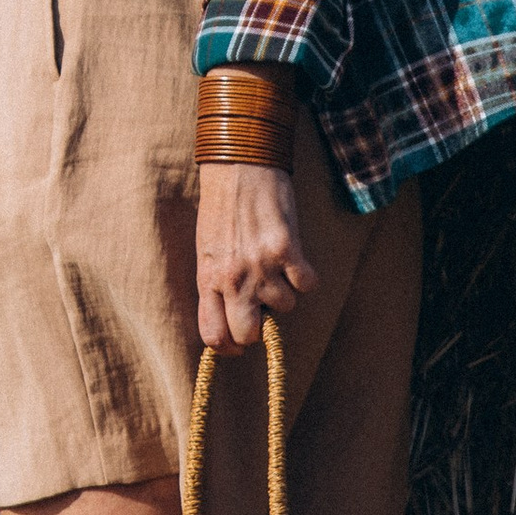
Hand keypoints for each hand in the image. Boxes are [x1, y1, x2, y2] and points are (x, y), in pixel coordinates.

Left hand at [197, 161, 318, 354]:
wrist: (240, 166)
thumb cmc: (221, 207)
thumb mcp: (207, 249)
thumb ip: (216, 284)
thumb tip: (232, 317)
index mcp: (208, 278)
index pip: (213, 335)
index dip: (228, 348)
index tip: (238, 343)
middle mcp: (233, 278)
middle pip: (248, 335)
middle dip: (258, 329)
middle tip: (262, 309)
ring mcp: (261, 266)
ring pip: (285, 308)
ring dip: (284, 292)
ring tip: (275, 265)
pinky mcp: (289, 250)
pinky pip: (307, 285)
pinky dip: (306, 276)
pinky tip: (295, 258)